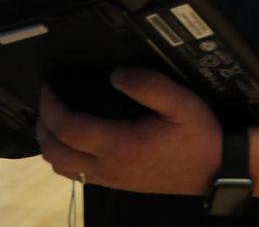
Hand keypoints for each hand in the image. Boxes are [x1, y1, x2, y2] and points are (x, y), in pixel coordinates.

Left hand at [37, 68, 221, 194]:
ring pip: (61, 167)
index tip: (49, 88)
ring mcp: (110, 179)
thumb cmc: (198, 136)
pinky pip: (76, 174)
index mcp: (120, 146)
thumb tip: (115, 75)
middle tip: (46, 100)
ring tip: (55, 118)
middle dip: (43, 125)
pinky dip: (64, 156)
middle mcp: (109, 167)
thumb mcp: (179, 102)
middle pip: (55, 152)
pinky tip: (73, 139)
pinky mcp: (116, 183)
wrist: (215, 169)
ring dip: (50, 142)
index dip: (51, 107)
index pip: (68, 129)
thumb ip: (147, 85)